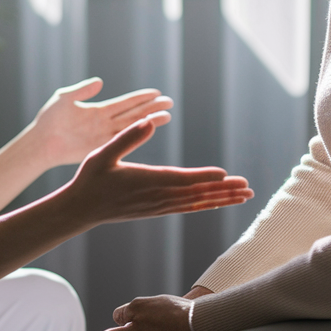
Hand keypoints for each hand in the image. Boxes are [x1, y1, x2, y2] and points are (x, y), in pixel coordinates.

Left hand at [27, 78, 173, 167]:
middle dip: (151, 108)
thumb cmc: (49, 120)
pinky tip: (147, 131)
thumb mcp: (64, 98)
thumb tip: (101, 82)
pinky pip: (120, 141)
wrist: (40, 143)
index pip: (125, 102)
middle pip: (133, 114)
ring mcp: (103, 136)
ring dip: (149, 121)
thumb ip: (81, 89)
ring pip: (131, 127)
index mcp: (99, 110)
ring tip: (167, 116)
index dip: (141, 97)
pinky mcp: (99, 149)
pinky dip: (134, 136)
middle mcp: (105, 123)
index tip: (157, 92)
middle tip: (170, 102)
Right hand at [61, 116, 252, 228]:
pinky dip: (205, 204)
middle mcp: (158, 196)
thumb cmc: (91, 178)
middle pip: (197, 194)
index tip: (227, 175)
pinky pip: (187, 208)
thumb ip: (127, 137)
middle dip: (224, 191)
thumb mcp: (103, 153)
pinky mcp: (157, 210)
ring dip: (221, 199)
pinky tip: (218, 202)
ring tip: (243, 196)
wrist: (81, 209)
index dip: (205, 178)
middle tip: (248, 188)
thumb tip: (148, 120)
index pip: (182, 180)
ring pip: (196, 203)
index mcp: (147, 181)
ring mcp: (159, 206)